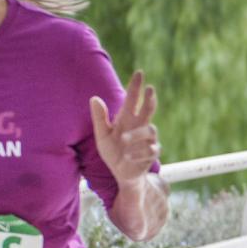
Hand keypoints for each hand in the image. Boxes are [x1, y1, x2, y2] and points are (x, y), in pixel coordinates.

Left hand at [90, 70, 159, 185]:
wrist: (121, 174)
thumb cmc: (113, 152)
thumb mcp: (102, 136)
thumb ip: (100, 118)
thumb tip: (94, 98)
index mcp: (127, 119)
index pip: (133, 99)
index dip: (136, 86)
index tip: (139, 73)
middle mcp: (140, 126)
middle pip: (149, 108)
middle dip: (150, 98)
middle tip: (150, 89)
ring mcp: (148, 139)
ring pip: (150, 129)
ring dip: (136, 134)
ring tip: (123, 140)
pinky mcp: (152, 153)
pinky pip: (150, 149)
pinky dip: (138, 152)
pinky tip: (128, 156)